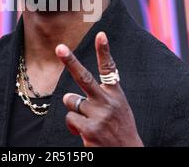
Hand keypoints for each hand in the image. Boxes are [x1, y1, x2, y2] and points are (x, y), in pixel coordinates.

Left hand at [55, 31, 142, 146]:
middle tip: (60, 47)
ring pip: (70, 101)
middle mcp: (108, 102)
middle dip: (70, 61)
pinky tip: (87, 134)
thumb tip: (70, 97)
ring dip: (74, 110)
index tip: (101, 34)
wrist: (128, 153)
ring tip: (89, 122)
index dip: (104, 51)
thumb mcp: (118, 108)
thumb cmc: (119, 130)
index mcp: (116, 94)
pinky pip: (70, 119)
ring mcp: (98, 115)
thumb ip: (100, 98)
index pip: (109, 69)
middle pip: (84, 77)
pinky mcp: (89, 129)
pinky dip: (74, 126)